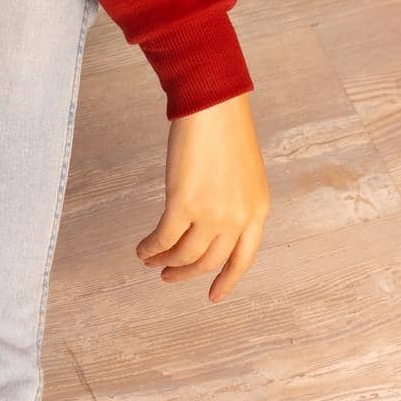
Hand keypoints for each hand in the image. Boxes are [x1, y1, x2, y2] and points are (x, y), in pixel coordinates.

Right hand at [135, 93, 270, 303]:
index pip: (243, 258)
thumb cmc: (226, 129)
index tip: (213, 296)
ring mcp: (211, 213)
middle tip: (168, 276)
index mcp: (257, 209)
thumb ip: (234, 202)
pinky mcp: (183, 203)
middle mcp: (237, 217)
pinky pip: (163, 239)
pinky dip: (150, 248)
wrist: (213, 104)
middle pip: (208, 261)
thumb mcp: (243, 173)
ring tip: (150, 260)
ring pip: (184, 254)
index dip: (227, 280)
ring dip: (164, 261)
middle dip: (186, 273)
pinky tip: (142, 248)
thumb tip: (210, 227)